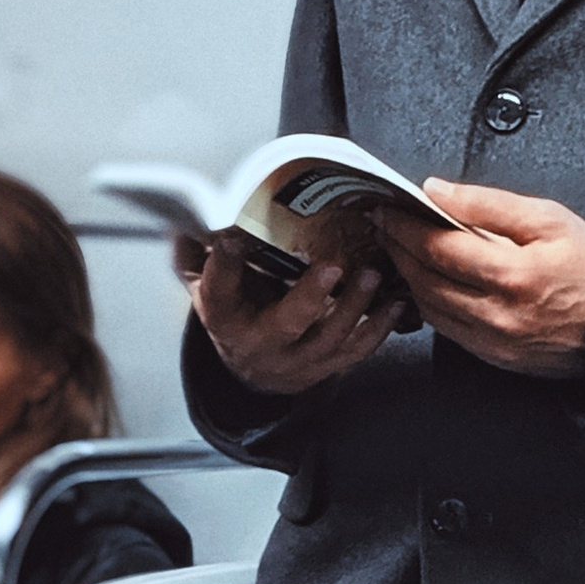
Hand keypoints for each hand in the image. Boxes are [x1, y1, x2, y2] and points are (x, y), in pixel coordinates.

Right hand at [191, 226, 403, 396]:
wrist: (252, 371)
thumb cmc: (234, 312)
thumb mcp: (204, 284)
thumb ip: (196, 250)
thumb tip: (188, 212)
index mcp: (225, 316)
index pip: (219, 287)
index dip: (225, 262)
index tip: (233, 234)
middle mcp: (261, 342)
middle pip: (286, 323)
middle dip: (310, 296)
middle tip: (332, 266)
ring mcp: (299, 359)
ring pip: (330, 338)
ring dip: (355, 306)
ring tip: (372, 274)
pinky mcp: (328, 366)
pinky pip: (358, 351)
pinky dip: (380, 327)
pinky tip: (396, 302)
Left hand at [377, 182, 584, 379]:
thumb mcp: (546, 218)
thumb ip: (487, 204)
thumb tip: (437, 191)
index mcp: (512, 275)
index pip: (437, 248)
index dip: (404, 226)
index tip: (387, 209)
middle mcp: (498, 315)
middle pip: (425, 279)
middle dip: (397, 249)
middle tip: (383, 226)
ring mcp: (495, 342)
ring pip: (430, 308)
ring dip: (407, 277)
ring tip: (398, 249)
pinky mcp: (496, 358)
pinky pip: (447, 330)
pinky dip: (429, 303)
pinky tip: (425, 282)